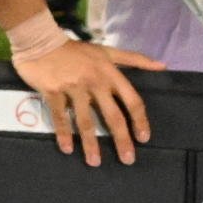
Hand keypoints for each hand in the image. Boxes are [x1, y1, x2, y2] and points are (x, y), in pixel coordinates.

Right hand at [15, 36, 161, 166]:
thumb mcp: (106, 51)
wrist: (40, 41)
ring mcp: (73, 88)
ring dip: (90, 143)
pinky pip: (60, 116)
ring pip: (84, 121)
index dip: (139, 120)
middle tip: (127, 160)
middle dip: (121, 139)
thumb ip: (134, 59)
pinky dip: (63, 133)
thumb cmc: (75, 49)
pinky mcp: (52, 91)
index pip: (131, 100)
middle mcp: (94, 83)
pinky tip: (67, 148)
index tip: (143, 138)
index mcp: (110, 74)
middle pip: (112, 116)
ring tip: (94, 162)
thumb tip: (162, 65)